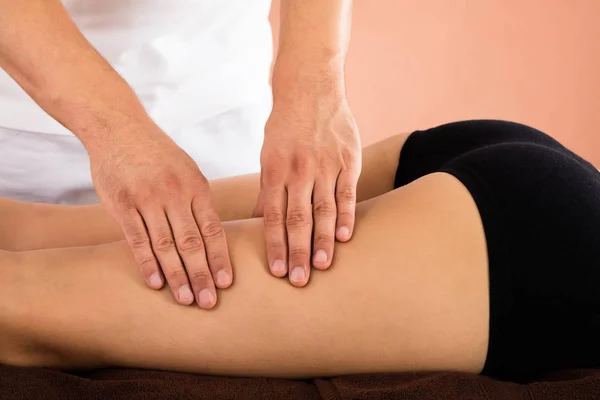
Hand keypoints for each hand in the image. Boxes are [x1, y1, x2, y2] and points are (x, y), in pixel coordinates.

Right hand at [88, 123, 231, 308]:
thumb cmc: (157, 154)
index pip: (213, 230)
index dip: (219, 258)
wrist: (119, 128)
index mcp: (197, 188)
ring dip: (177, 275)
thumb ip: (198, 202)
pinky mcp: (122, 203)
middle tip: (209, 303)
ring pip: (166, 245)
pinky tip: (156, 282)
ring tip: (186, 300)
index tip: (226, 283)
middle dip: (202, 275)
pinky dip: (147, 262)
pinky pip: (137, 238)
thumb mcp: (187, 171)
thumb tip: (213, 236)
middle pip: (192, 242)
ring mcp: (148, 199)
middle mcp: (175, 194)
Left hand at [254, 76, 360, 286]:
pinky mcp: (348, 159)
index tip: (276, 271)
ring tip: (322, 266)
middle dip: (297, 251)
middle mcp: (298, 170)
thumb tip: (260, 222)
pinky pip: (347, 192)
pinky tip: (345, 237)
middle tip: (299, 280)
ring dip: (322, 240)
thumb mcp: (268, 154)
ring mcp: (325, 164)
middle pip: (298, 218)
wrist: (311, 89)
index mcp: (275, 170)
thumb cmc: (286, 128)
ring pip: (323, 209)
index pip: (273, 216)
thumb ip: (268, 189)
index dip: (275, 245)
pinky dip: (346, 215)